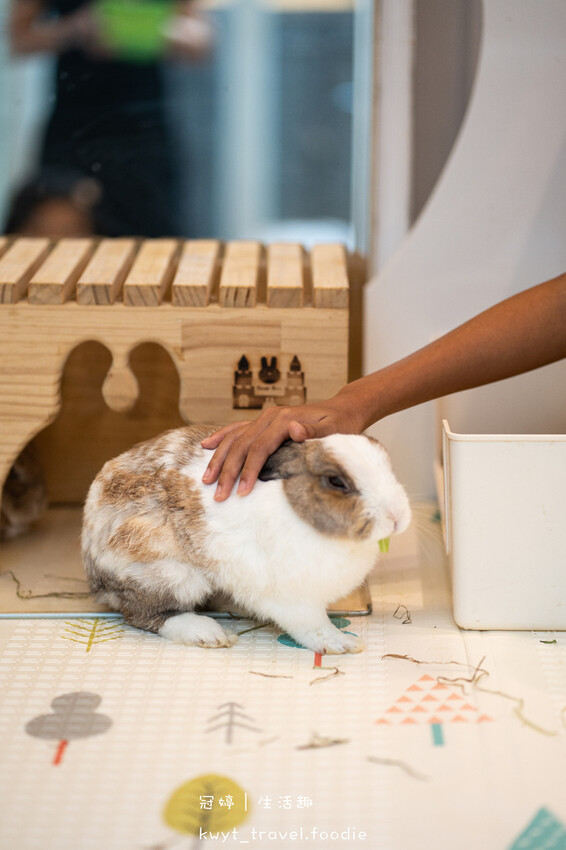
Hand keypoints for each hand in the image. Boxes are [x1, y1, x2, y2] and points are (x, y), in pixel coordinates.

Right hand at [201, 395, 363, 500]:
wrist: (343, 409)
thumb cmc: (341, 424)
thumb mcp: (335, 429)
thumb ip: (313, 432)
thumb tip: (293, 430)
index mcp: (284, 420)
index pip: (259, 448)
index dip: (249, 470)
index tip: (241, 492)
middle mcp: (270, 416)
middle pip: (242, 445)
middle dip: (228, 471)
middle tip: (219, 496)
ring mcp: (265, 417)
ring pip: (234, 437)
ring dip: (219, 459)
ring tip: (206, 480)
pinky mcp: (264, 420)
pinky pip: (237, 428)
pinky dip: (221, 437)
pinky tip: (207, 446)